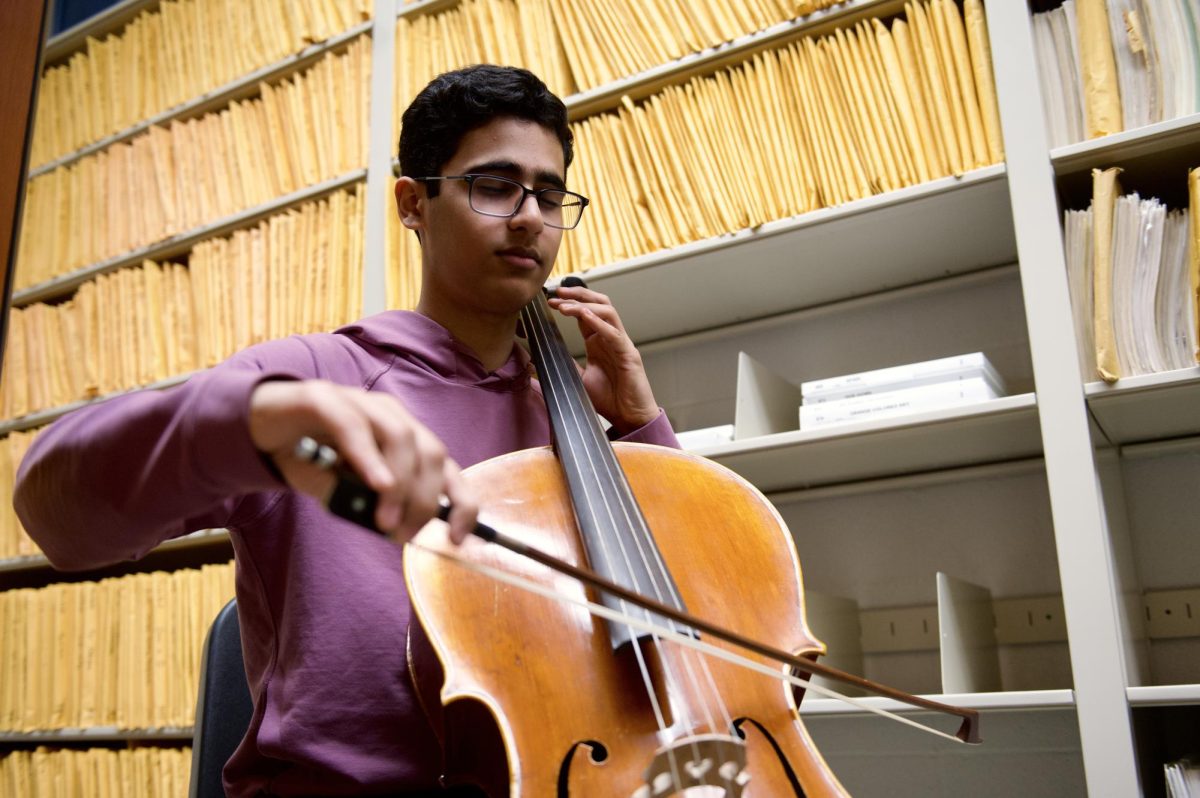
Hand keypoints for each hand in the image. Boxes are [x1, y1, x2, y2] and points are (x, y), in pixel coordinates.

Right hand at [248, 380, 477, 544]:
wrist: (255, 429)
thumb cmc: (308, 460)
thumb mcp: (343, 492)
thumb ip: (368, 505)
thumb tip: (393, 529)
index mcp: (405, 438)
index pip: (447, 467)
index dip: (461, 501)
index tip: (459, 537)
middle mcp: (390, 415)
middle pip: (430, 452)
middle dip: (425, 499)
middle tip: (403, 534)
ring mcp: (359, 401)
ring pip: (400, 436)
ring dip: (399, 485)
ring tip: (386, 522)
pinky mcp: (323, 397)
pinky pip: (353, 425)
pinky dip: (368, 457)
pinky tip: (374, 484)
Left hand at [547, 285, 659, 433]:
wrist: (629, 418)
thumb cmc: (609, 399)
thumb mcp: (579, 378)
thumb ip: (565, 365)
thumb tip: (539, 361)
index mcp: (599, 341)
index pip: (585, 313)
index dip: (569, 303)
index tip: (550, 301)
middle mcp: (611, 337)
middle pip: (598, 304)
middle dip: (578, 295)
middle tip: (557, 293)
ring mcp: (621, 344)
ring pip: (608, 312)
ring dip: (586, 305)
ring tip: (565, 305)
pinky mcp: (629, 355)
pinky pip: (615, 333)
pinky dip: (599, 322)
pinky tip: (585, 316)